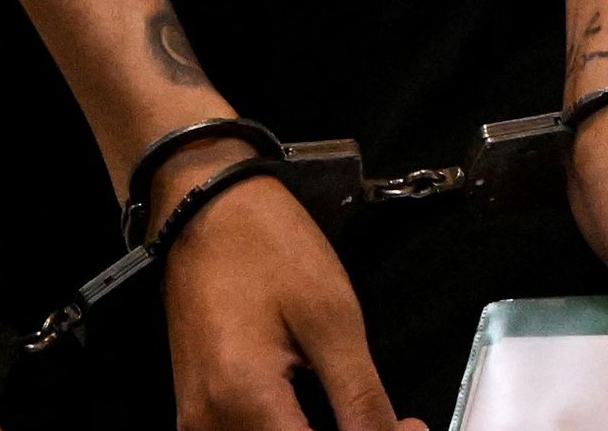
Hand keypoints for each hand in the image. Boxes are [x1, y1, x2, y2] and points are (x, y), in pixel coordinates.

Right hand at [157, 171, 415, 430]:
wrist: (201, 200)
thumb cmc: (265, 245)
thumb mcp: (331, 318)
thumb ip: (361, 399)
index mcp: (243, 400)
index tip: (412, 426)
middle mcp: (209, 422)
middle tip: (394, 422)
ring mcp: (196, 417)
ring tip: (361, 418)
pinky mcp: (195, 405)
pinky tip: (319, 416)